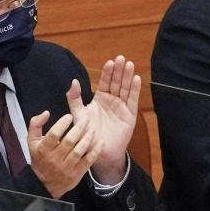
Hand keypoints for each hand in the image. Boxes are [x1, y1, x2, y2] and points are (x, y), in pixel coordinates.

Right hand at [27, 110, 99, 197]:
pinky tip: (101, 142)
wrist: (44, 184)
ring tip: (93, 129)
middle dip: (79, 128)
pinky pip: (88, 161)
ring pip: (79, 150)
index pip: (54, 134)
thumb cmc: (40, 158)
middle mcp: (54, 158)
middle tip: (86, 119)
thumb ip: (35, 125)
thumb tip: (46, 113)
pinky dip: (95, 151)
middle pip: (69, 141)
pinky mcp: (76, 174)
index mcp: (43, 149)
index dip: (62, 123)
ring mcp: (66, 167)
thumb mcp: (32, 142)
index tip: (69, 116)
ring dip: (88, 138)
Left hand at [65, 55, 140, 184]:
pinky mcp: (130, 115)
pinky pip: (133, 100)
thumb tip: (73, 81)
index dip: (108, 73)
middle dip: (119, 71)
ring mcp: (122, 107)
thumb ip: (75, 99)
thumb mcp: (78, 115)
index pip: (105, 82)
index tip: (109, 62)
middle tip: (121, 58)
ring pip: (126, 89)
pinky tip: (136, 79)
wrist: (99, 152)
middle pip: (117, 83)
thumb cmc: (87, 135)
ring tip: (129, 64)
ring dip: (127, 76)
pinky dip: (135, 90)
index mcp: (100, 99)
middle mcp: (112, 101)